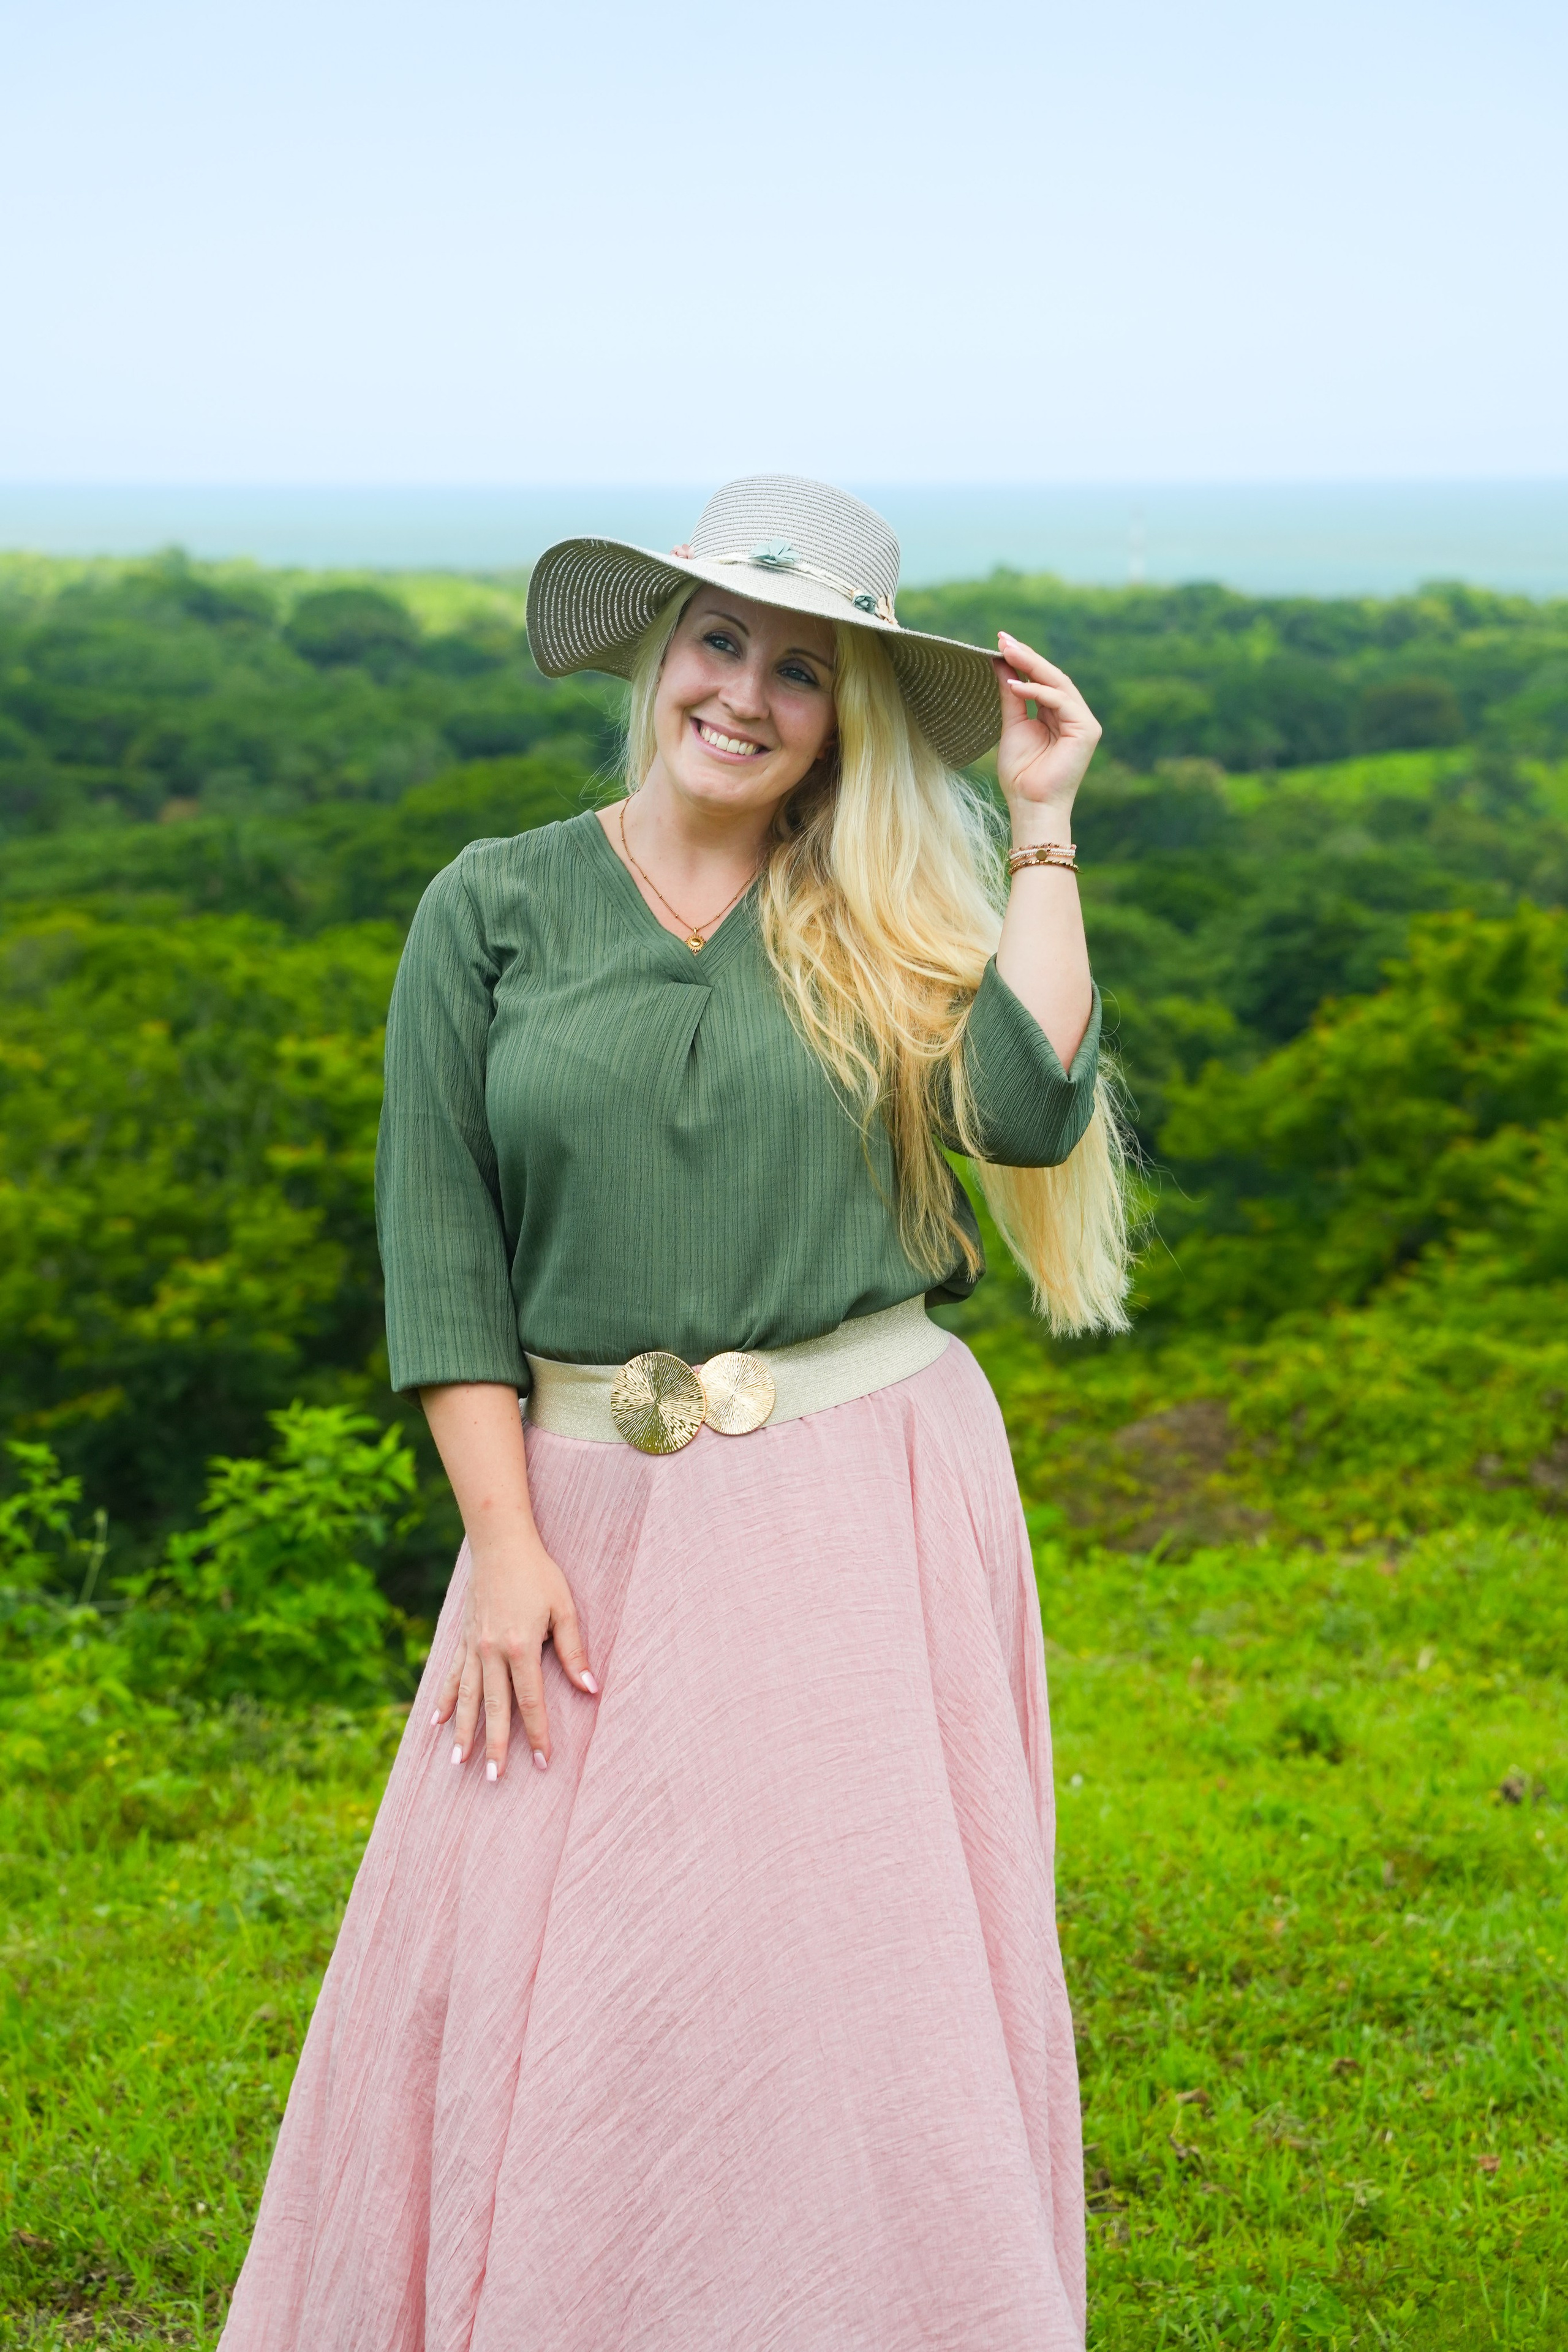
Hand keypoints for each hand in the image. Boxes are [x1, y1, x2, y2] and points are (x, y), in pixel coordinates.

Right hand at [433, 1537, 596, 1779]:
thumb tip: (592, 1688)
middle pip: (495, 1708)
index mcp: (521, 1647)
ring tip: (459, 1763)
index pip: (530, 1701)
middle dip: (496, 1746)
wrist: (500, 1544)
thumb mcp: (564, 1608)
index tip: (543, 1762)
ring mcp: (473, 1647)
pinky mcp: (463, 1639)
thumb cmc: (539, 1574)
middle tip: (495, 1779)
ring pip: (467, 1698)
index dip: (538, 1734)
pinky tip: (434, 1723)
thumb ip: (574, 1651)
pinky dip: (443, 1701)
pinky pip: (452, 1676)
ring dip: (464, 1732)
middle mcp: (492, 1652)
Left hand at [992, 631, 1101, 822]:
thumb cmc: (1021, 775)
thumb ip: (1011, 695)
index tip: (1000, 643)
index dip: (1023, 660)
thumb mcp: (1013, 726)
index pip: (1043, 679)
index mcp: (1058, 715)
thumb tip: (1001, 663)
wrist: (1030, 806)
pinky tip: (1014, 684)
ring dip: (1031, 665)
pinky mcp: (1087, 730)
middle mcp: (1074, 715)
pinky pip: (1061, 701)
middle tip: (1002, 638)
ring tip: (1006, 652)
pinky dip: (1038, 691)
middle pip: (1052, 677)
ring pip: (1059, 683)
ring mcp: (1084, 722)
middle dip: (1027, 655)